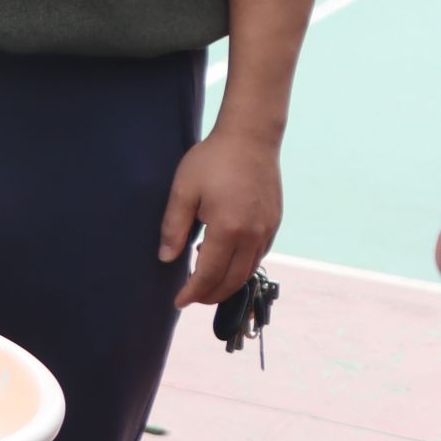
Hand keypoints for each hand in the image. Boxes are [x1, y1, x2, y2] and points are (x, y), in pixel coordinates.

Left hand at [160, 129, 281, 307]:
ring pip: (248, 272)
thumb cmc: (212, 160)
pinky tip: (226, 263)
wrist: (250, 139)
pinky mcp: (274, 224)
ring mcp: (267, 231)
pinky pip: (258, 257)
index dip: (193, 292)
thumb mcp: (183, 190)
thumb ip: (173, 226)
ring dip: (227, 284)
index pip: (208, 274)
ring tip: (206, 285)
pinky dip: (241, 268)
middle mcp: (253, 236)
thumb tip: (166, 258)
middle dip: (210, 295)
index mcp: (228, 230)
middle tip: (191, 298)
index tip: (178, 301)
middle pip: (232, 280)